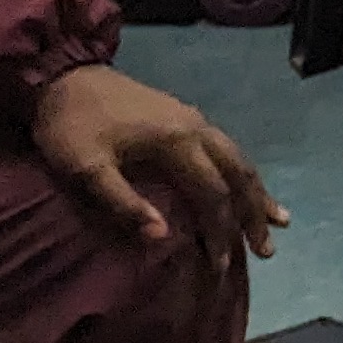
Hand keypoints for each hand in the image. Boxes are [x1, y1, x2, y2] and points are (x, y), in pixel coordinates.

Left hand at [30, 64, 283, 257]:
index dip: (220, 232)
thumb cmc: (73, 126)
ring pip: (240, 159)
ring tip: (277, 221)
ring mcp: (196, 120)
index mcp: (178, 143)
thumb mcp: (86, 168)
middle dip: (254, 215)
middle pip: (239, 176)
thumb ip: (123, 202)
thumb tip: (163, 238)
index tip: (221, 267)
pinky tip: (247, 183)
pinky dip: (244, 173)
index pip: (213, 195)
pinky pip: (229, 149)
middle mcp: (198, 130)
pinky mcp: (187, 117)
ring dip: (257, 193)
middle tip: (266, 249)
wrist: (65, 75)